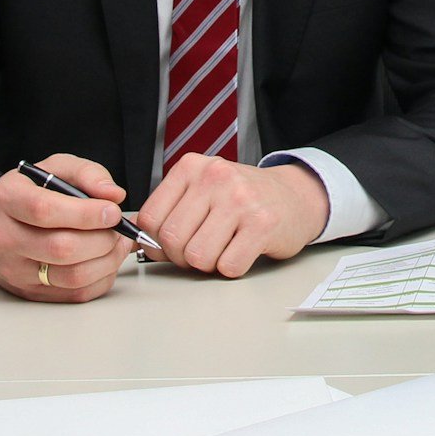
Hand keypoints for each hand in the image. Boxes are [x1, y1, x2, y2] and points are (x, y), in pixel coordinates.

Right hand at [0, 154, 135, 302]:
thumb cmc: (27, 195)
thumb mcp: (52, 169)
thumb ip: (86, 174)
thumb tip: (114, 195)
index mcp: (6, 200)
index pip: (45, 211)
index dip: (86, 213)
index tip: (112, 211)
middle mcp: (3, 238)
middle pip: (62, 248)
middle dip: (102, 238)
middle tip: (117, 227)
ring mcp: (14, 271)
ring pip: (72, 276)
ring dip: (107, 260)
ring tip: (117, 243)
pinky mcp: (30, 292)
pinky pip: (75, 294)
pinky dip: (101, 278)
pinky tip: (106, 260)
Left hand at [138, 156, 329, 277]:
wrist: (294, 196)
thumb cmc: (242, 199)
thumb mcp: (202, 191)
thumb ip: (171, 212)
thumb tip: (140, 244)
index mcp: (192, 167)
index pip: (150, 218)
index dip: (156, 242)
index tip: (172, 244)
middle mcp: (215, 177)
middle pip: (172, 240)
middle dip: (182, 257)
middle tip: (202, 249)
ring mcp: (240, 199)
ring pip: (198, 256)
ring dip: (208, 264)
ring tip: (224, 248)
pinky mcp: (263, 224)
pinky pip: (228, 266)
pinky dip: (232, 268)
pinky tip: (243, 250)